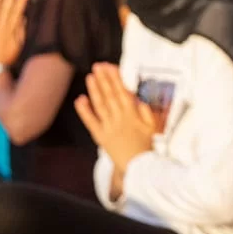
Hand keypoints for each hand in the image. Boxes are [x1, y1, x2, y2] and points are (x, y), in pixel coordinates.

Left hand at [75, 63, 163, 177]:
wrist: (137, 167)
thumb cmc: (145, 145)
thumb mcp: (152, 126)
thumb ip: (146, 111)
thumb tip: (138, 98)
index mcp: (132, 115)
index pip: (122, 92)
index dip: (115, 78)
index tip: (109, 67)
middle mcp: (119, 119)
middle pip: (110, 95)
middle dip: (103, 79)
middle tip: (97, 66)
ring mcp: (108, 127)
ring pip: (100, 105)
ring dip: (94, 90)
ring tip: (90, 77)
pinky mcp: (100, 136)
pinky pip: (91, 122)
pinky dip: (84, 111)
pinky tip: (80, 99)